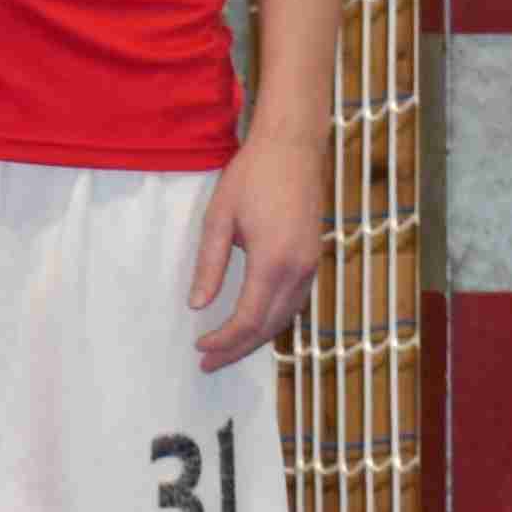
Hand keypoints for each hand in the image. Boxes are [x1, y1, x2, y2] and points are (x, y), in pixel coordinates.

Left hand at [190, 123, 328, 367]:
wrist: (294, 147)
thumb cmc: (251, 177)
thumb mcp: (218, 220)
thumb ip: (209, 266)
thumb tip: (197, 305)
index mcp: (273, 262)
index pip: (248, 319)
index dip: (223, 340)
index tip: (199, 347)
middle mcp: (299, 270)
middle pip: (269, 326)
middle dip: (238, 349)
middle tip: (208, 364)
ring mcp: (312, 265)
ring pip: (286, 317)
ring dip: (257, 339)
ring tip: (227, 352)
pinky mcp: (314, 257)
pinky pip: (295, 302)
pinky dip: (274, 320)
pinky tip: (254, 325)